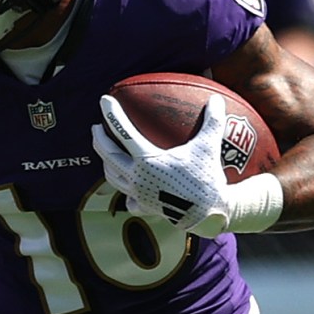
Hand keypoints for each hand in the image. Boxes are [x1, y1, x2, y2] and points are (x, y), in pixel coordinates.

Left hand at [94, 92, 234, 235]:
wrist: (208, 214)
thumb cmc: (207, 178)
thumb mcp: (209, 146)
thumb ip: (212, 121)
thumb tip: (217, 99)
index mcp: (148, 160)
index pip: (123, 133)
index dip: (112, 115)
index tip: (104, 101)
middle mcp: (137, 177)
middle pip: (109, 155)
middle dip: (99, 139)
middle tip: (96, 127)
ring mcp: (138, 194)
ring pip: (112, 176)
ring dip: (106, 162)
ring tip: (105, 152)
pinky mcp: (144, 207)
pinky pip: (127, 197)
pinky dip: (124, 188)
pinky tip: (127, 185)